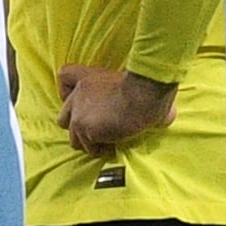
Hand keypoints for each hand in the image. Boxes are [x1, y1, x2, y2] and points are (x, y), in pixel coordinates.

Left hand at [56, 63, 175, 156]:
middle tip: (99, 131)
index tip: (87, 104)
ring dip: (92, 143)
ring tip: (111, 140)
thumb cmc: (148, 86)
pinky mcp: (85, 130)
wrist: (145, 93)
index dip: (72, 91)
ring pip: (76, 139)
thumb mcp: (133, 81)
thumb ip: (130, 92)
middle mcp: (76, 96)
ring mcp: (78, 115)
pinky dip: (102, 149)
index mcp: (85, 78)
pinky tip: (116, 143)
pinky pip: (91, 148)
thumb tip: (162, 113)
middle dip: (79, 128)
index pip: (63, 76)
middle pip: (63, 119)